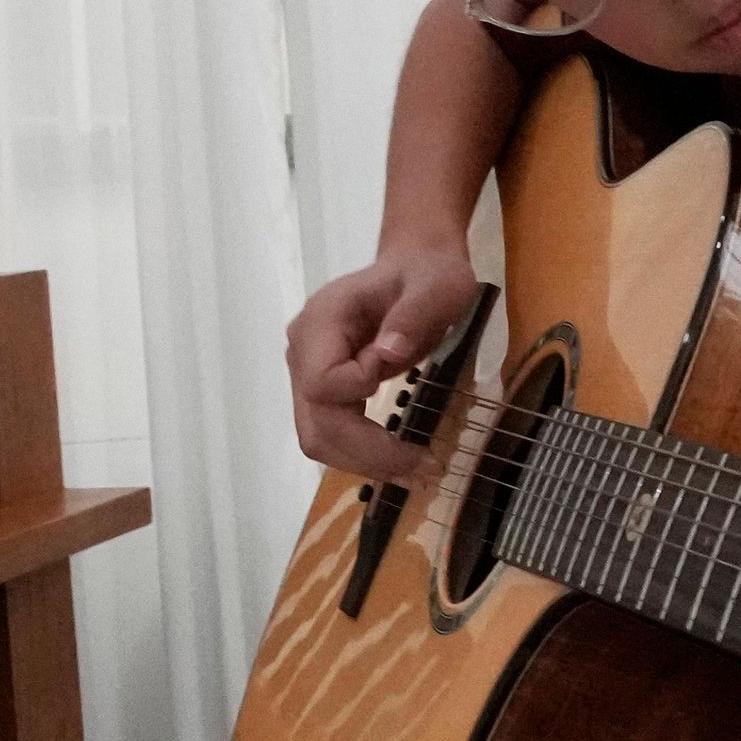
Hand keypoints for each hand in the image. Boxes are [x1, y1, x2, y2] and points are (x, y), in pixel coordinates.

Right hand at [284, 237, 478, 479]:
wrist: (417, 265)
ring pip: (318, 438)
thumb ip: (414, 314)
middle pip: (316, 422)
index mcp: (322, 321)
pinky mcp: (323, 391)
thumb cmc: (428, 273)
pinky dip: (364, 456)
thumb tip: (387, 354)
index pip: (322, 380)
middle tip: (426, 469)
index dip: (358, 389)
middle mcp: (303, 350)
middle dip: (369, 453)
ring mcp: (308, 373)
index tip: (396, 370)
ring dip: (365, 464)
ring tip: (418, 474)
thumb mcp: (437, 285)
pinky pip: (332, 434)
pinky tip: (401, 464)